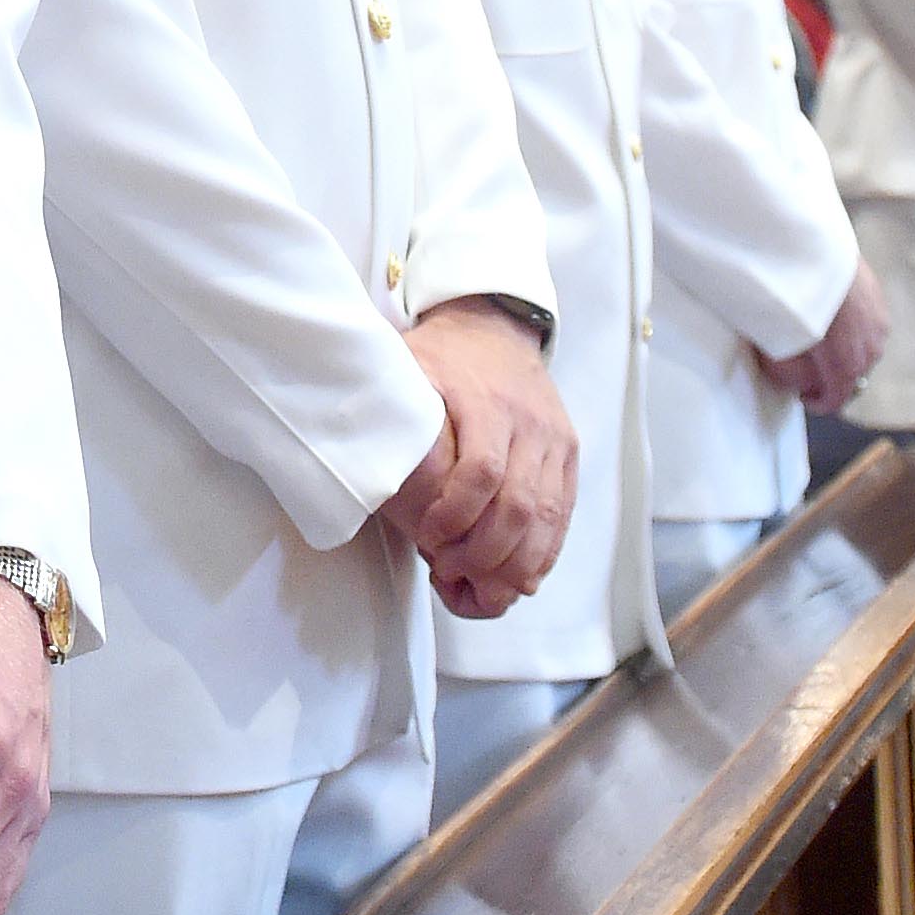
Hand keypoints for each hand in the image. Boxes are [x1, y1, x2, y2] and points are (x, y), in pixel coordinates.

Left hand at [380, 300, 576, 618]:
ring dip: (516, 563)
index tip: (429, 540)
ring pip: (547, 516)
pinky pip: (563, 512)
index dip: (456, 516)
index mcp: (485, 400)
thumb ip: (383, 406)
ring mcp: (553, 438)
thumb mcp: (405, 365)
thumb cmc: (441, 355)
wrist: (494, 325)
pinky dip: (543, 552)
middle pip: (519, 504)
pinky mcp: (567, 453)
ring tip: (483, 588)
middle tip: (453, 573)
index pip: (482, 471)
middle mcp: (528, 420)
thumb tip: (346, 450)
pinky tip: (520, 577)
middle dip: (486, 553)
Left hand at [776, 264, 892, 410]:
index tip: (803, 397)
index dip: (818, 402)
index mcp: (847, 365)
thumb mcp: (781, 342)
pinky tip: (832, 315)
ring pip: (862, 350)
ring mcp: (878, 324)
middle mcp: (870, 349)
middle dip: (829, 377)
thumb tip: (795, 381)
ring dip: (843, 352)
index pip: (836, 398)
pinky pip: (867, 327)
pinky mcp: (878, 301)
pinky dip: (852, 330)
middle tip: (805, 369)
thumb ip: (788, 370)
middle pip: (851, 375)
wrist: (817, 248)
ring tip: (819, 340)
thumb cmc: (797, 295)